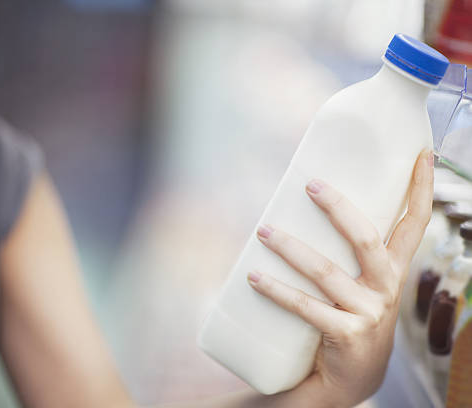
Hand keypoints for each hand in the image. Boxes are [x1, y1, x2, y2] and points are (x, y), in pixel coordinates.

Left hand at [247, 149, 433, 406]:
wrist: (351, 377)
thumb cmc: (351, 317)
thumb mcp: (362, 284)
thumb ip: (349, 253)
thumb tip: (305, 205)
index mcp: (393, 269)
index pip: (415, 223)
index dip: (421, 188)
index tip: (422, 153)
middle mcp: (386, 287)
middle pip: (367, 238)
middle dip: (339, 208)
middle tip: (310, 185)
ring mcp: (368, 312)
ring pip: (326, 271)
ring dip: (291, 248)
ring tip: (263, 230)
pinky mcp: (346, 334)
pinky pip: (305, 307)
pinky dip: (277, 290)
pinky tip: (254, 277)